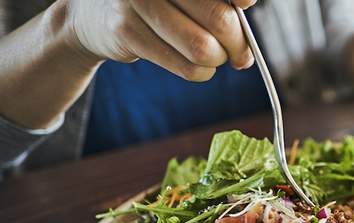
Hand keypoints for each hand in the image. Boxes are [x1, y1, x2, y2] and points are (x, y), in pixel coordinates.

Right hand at [64, 0, 257, 81]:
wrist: (94, 13)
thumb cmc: (155, 1)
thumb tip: (247, 6)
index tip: (244, 5)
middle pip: (219, 20)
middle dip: (238, 44)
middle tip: (239, 52)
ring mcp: (137, 1)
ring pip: (204, 49)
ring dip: (218, 60)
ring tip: (215, 57)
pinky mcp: (127, 32)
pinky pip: (186, 67)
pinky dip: (202, 72)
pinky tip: (197, 65)